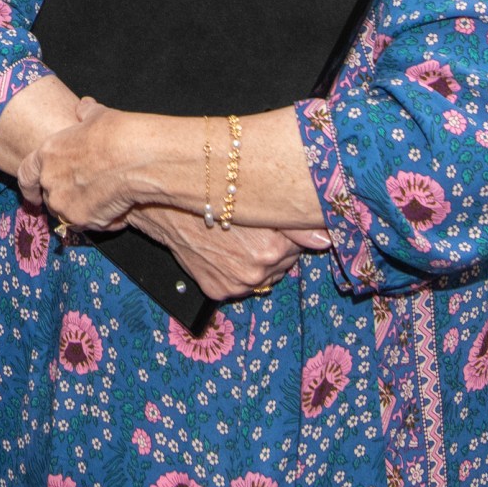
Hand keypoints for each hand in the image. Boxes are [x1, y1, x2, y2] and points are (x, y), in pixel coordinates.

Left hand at [21, 97, 136, 229]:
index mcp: (46, 153)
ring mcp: (62, 202)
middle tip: (89, 196)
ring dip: (84, 212)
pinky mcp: (80, 219)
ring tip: (109, 201)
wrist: (131, 156)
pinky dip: (104, 221)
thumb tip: (85, 107)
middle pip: (51, 197)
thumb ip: (86, 114)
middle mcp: (48, 180)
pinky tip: (120, 210)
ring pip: (69, 214)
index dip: (30, 187)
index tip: (33, 197)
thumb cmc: (114, 133)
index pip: (26, 174)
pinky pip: (91, 225)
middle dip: (66, 199)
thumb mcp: (96, 116)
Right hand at [133, 205, 329, 301]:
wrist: (163, 205)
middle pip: (285, 261)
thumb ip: (295, 224)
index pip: (302, 244)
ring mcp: (237, 284)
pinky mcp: (218, 291)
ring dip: (259, 261)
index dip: (292, 231)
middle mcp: (258, 270)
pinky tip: (224, 252)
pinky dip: (235, 271)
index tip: (283, 224)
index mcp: (273, 247)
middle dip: (276, 246)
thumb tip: (325, 240)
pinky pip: (240, 285)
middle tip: (253, 227)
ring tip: (238, 239)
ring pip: (265, 275)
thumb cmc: (208, 194)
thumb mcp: (254, 201)